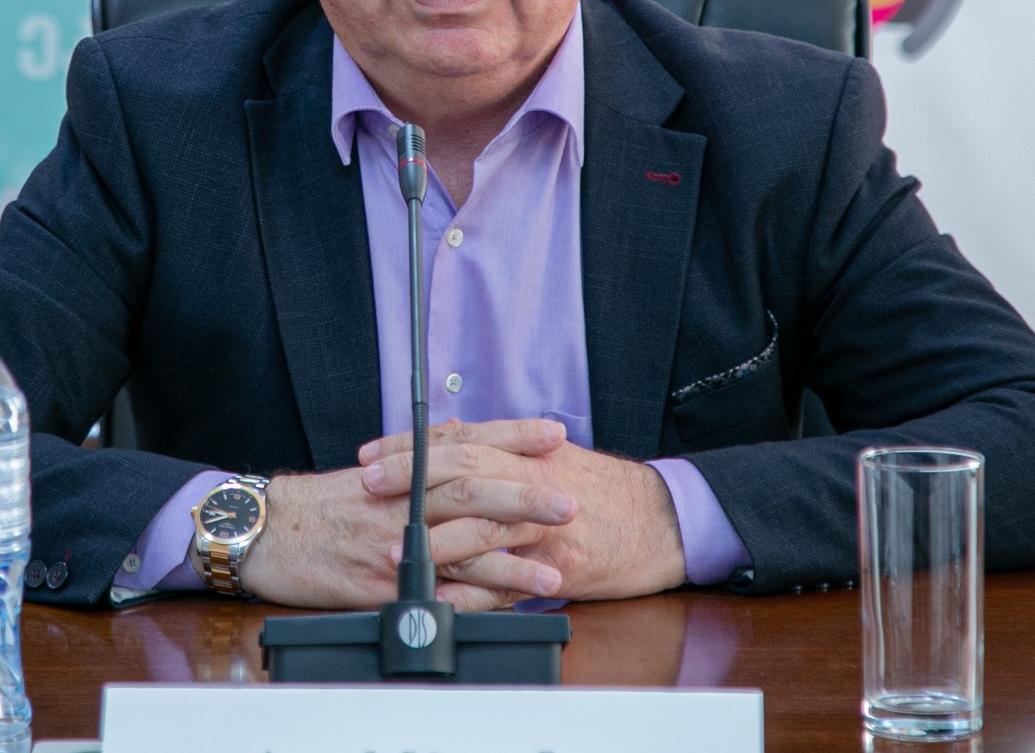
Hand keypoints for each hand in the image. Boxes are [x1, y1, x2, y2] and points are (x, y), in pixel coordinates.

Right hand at [238, 456, 577, 612]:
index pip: (465, 441)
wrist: (270, 533)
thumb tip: (466, 441)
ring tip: (555, 571)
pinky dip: (474, 603)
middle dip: (524, 497)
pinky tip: (505, 609)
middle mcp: (402, 501)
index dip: (511, 436)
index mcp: (403, 468)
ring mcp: (394, 544)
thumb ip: (420, 460)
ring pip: (461, 549)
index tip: (553, 434)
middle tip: (569, 500)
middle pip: (471, 491)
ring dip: (512, 562)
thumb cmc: (323, 504)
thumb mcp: (373, 470)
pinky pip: (436, 596)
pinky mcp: (383, 585)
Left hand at [359, 418, 686, 600]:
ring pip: (485, 522)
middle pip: (463, 469)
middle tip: (368, 485)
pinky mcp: (562, 564)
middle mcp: (535, 478)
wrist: (666, 520)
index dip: (410, 445)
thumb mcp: (554, 460)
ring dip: (435, 535)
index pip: (459, 439)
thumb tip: (450, 442)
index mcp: (527, 451)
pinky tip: (444, 596)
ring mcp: (548, 523)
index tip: (371, 452)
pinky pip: (511, 578)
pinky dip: (475, 589)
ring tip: (394, 547)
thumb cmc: (608, 491)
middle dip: (410, 476)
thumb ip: (504, 452)